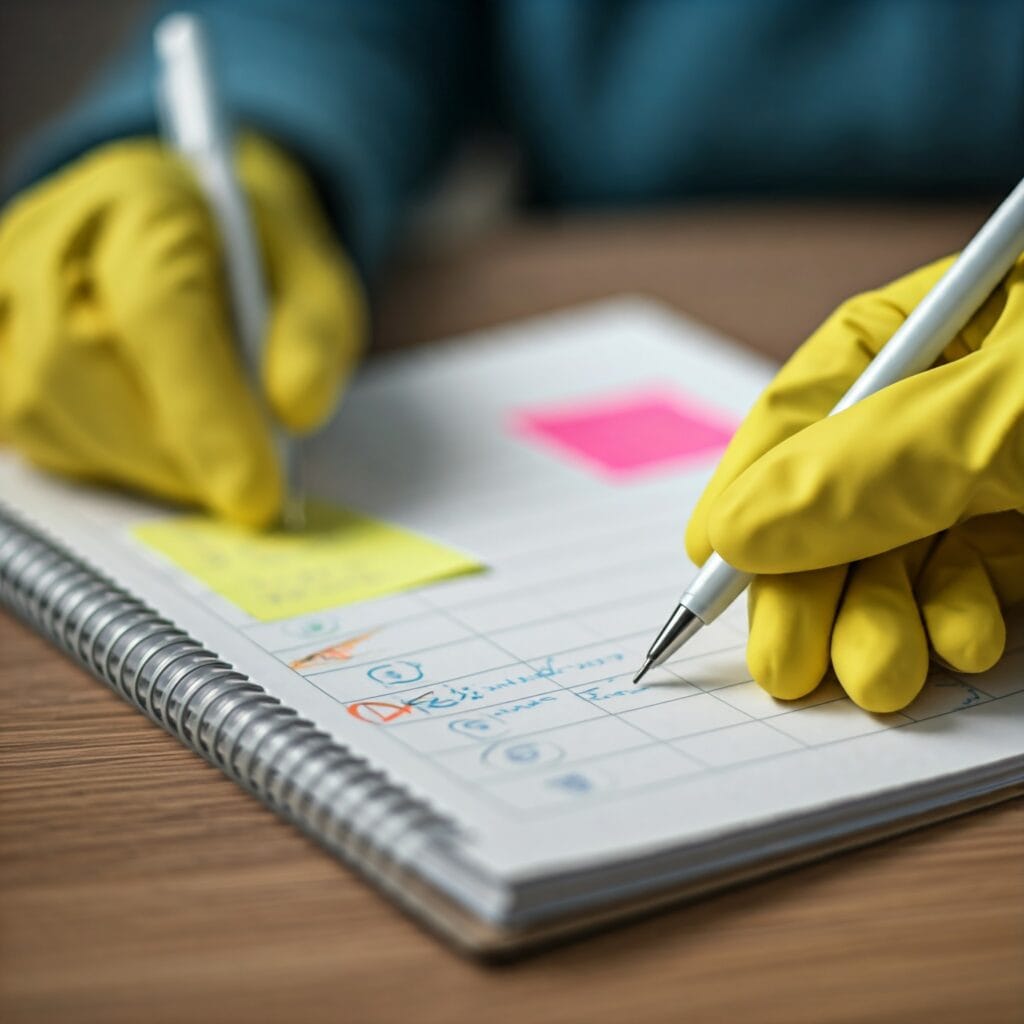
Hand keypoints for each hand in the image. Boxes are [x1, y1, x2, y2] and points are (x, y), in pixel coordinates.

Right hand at [0, 134, 364, 526]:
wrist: (197, 229)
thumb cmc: (260, 265)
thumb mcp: (319, 288)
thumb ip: (313, 339)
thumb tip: (296, 409)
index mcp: (150, 201)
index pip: (160, 313)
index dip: (207, 414)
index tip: (255, 493)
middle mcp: (59, 234)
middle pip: (80, 363)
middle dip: (168, 452)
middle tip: (239, 489)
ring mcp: (7, 284)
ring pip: (36, 402)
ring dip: (131, 462)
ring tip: (202, 467)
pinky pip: (16, 420)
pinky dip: (90, 456)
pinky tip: (149, 451)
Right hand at [686, 256, 1023, 711]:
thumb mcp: (993, 412)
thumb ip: (861, 467)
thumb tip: (731, 529)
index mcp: (940, 318)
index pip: (811, 399)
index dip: (752, 484)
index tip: (710, 561)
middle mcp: (958, 390)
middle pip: (849, 491)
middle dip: (815, 583)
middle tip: (783, 664)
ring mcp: (1002, 461)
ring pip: (908, 548)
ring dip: (887, 621)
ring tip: (880, 677)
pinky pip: (976, 576)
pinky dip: (962, 620)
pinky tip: (966, 643)